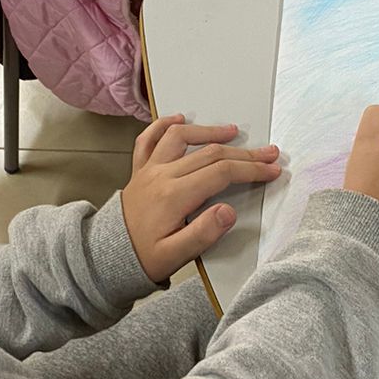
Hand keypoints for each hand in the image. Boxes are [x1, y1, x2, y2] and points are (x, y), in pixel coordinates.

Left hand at [122, 115, 280, 282]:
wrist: (106, 258)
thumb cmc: (143, 259)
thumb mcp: (174, 257)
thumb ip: (203, 234)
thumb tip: (228, 211)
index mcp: (174, 197)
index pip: (221, 173)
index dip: (250, 169)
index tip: (271, 170)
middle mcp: (161, 176)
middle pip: (210, 154)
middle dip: (245, 152)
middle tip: (269, 153)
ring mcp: (149, 170)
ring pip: (181, 137)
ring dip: (209, 132)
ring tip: (233, 131)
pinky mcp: (139, 171)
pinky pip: (148, 139)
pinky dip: (163, 125)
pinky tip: (179, 119)